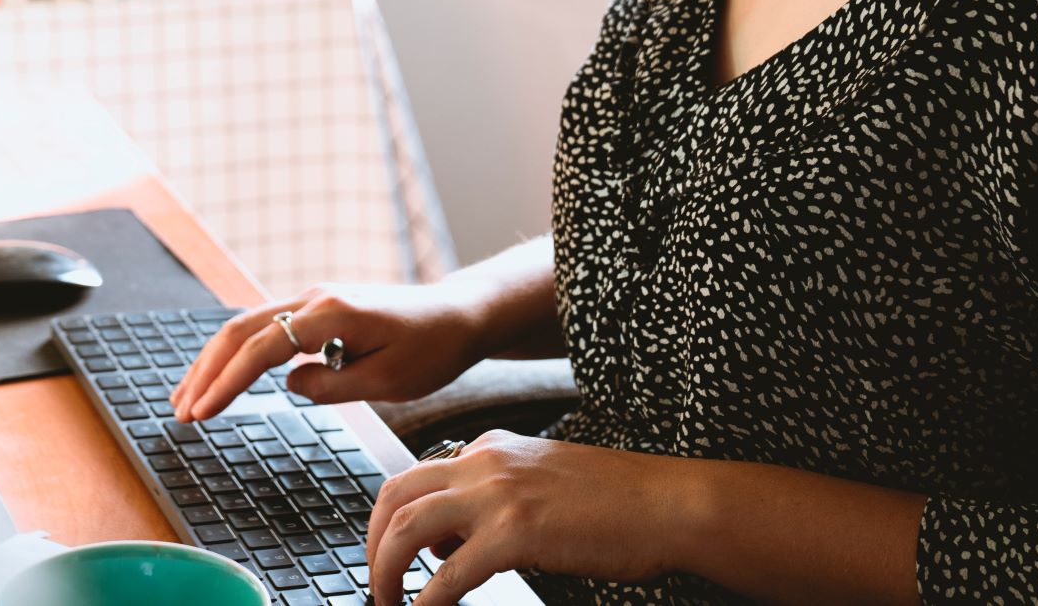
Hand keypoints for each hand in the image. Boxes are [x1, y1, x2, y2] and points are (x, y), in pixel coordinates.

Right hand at [169, 281, 489, 421]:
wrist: (458, 316)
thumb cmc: (432, 349)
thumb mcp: (387, 380)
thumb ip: (331, 386)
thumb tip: (288, 386)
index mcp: (329, 314)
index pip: (260, 349)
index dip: (225, 383)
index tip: (201, 414)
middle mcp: (313, 298)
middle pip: (240, 330)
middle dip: (205, 371)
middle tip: (182, 413)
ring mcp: (313, 300)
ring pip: (247, 326)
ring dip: (214, 361)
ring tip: (187, 399)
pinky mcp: (318, 310)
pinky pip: (265, 328)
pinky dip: (237, 353)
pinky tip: (223, 376)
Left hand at [367, 431, 684, 604]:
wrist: (666, 503)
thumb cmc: (615, 500)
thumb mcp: (540, 478)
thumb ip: (491, 497)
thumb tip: (446, 542)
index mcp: (490, 447)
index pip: (416, 476)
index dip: (393, 520)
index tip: (389, 554)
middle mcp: (485, 461)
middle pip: (394, 494)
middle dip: (372, 542)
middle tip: (375, 580)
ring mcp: (497, 495)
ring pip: (405, 528)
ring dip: (384, 570)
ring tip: (386, 601)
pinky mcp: (514, 533)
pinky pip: (447, 574)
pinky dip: (426, 601)